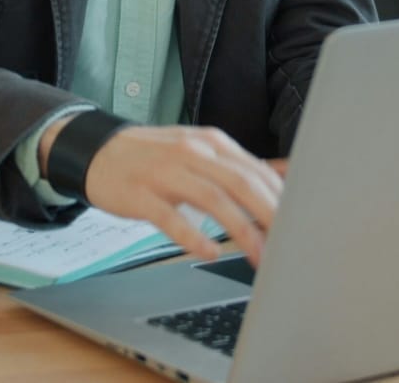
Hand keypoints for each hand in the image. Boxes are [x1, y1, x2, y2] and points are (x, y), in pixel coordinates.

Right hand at [43, 122, 282, 266]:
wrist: (100, 151)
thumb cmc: (156, 156)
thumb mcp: (200, 151)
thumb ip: (239, 165)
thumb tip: (283, 174)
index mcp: (212, 143)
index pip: (256, 170)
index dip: (280, 199)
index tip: (298, 224)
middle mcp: (194, 153)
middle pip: (241, 183)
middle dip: (269, 215)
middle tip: (288, 243)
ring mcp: (167, 172)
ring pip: (213, 199)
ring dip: (241, 230)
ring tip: (258, 256)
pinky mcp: (142, 194)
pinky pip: (171, 217)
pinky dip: (193, 235)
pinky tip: (210, 252)